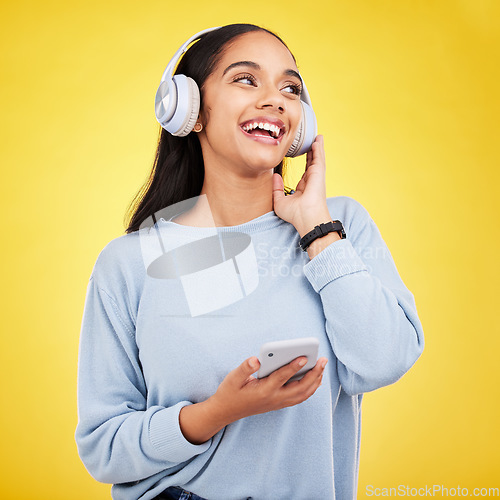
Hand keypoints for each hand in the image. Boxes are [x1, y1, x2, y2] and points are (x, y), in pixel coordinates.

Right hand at [208, 355, 327, 424]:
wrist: (226, 411)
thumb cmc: (230, 392)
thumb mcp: (232, 378)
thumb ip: (245, 368)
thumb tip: (256, 359)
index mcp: (263, 391)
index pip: (282, 377)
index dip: (293, 366)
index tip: (304, 357)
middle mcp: (274, 399)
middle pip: (300, 388)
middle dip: (313, 374)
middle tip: (322, 359)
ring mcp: (278, 403)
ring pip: (303, 394)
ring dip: (315, 381)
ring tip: (322, 366)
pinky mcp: (280, 403)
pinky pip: (300, 397)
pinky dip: (310, 388)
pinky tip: (314, 377)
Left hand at [272, 135, 330, 236]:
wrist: (306, 218)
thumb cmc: (295, 215)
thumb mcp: (280, 201)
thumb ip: (277, 189)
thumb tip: (275, 177)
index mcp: (304, 188)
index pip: (304, 172)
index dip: (305, 162)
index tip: (303, 155)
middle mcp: (311, 182)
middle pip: (312, 163)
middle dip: (312, 153)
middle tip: (312, 142)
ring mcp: (316, 177)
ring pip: (317, 159)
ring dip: (317, 148)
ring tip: (318, 137)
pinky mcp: (319, 173)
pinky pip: (319, 158)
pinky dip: (319, 148)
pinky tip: (318, 140)